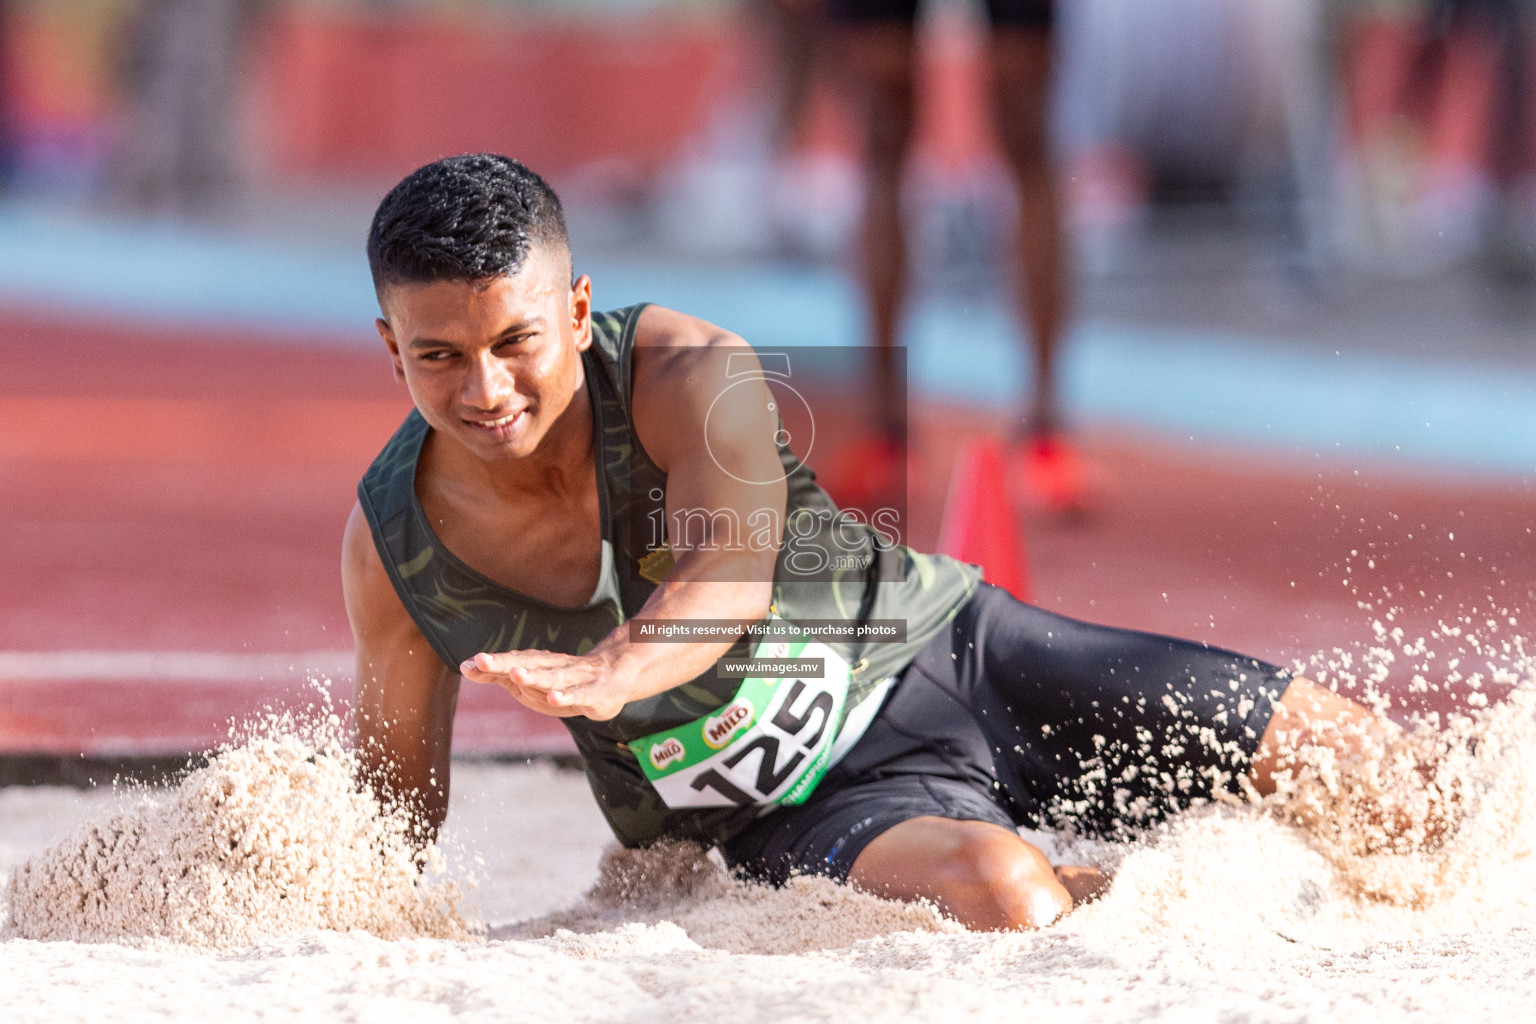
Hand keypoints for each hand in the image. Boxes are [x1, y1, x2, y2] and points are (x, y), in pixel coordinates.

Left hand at [458, 649, 629, 720]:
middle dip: (505, 663)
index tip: (468, 665)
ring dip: (534, 676)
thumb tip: (465, 667)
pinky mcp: (594, 693)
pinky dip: (567, 696)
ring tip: (516, 675)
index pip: (511, 662)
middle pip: (528, 664)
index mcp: (537, 664)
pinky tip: (554, 698)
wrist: (614, 676)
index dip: (490, 665)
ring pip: (552, 677)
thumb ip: (498, 674)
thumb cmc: (564, 681)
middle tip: (482, 660)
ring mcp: (575, 678)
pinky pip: (578, 694)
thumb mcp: (529, 681)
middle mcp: (554, 666)